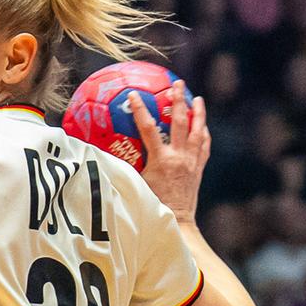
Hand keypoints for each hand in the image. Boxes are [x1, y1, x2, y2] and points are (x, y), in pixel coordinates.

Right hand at [126, 82, 208, 222]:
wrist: (177, 222)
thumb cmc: (151, 206)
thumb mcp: (134, 185)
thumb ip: (123, 170)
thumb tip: (101, 156)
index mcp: (161, 159)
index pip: (148, 128)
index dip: (140, 110)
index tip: (133, 94)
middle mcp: (179, 157)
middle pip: (179, 121)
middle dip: (178, 100)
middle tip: (176, 84)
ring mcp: (192, 162)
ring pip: (197, 130)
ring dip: (197, 112)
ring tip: (197, 98)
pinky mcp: (199, 168)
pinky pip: (204, 146)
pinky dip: (203, 133)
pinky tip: (202, 126)